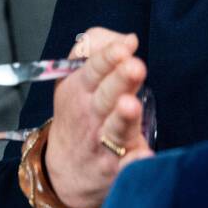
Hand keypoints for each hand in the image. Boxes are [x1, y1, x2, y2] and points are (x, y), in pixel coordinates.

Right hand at [45, 27, 152, 207]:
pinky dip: (134, 163)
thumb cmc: (78, 112)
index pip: (94, 68)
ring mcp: (103, 143)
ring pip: (116, 129)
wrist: (64, 168)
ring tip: (131, 104)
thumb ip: (98, 49)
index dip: (109, 56)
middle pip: (107, 95)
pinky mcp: (116, 167)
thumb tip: (129, 39)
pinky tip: (144, 156)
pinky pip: (126, 166)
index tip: (125, 47)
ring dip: (124, 117)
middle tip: (134, 66)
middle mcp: (92, 115)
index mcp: (82, 88)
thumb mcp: (75, 76)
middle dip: (120, 80)